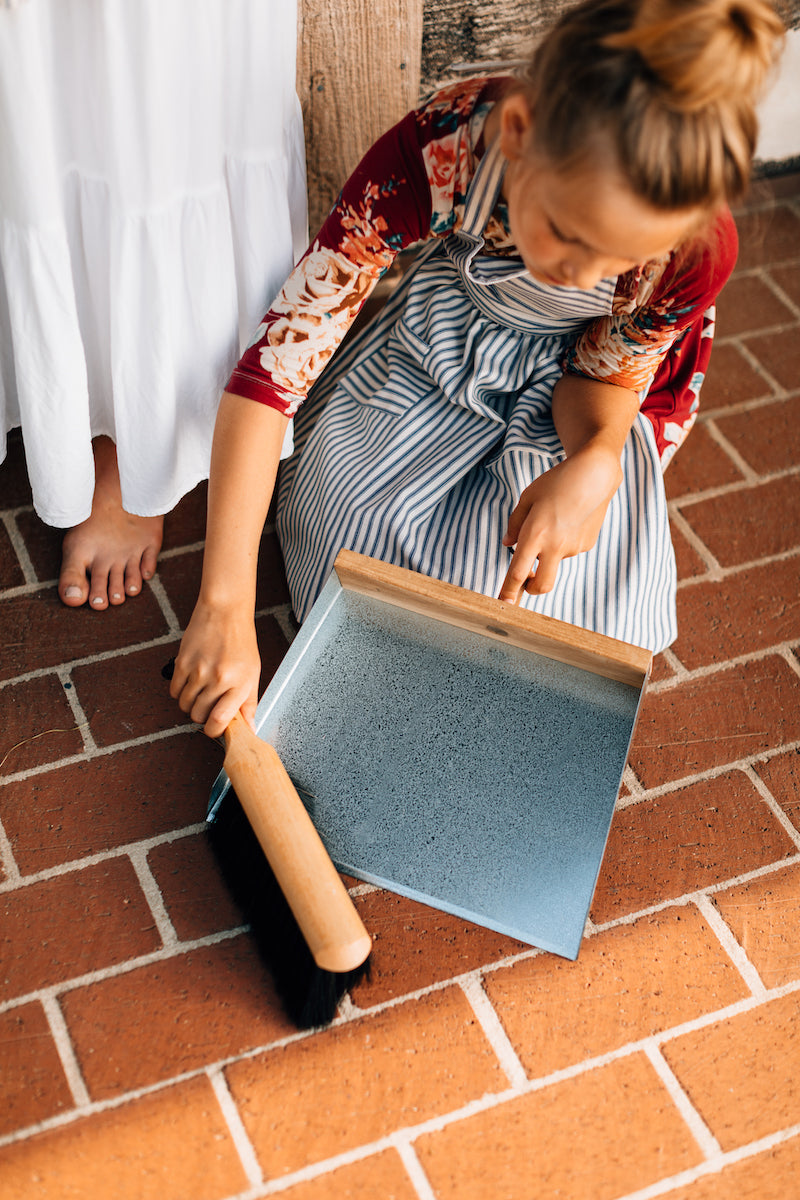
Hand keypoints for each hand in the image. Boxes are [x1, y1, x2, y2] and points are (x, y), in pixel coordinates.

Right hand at [169, 600, 260, 738]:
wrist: (224, 612)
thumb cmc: (241, 641)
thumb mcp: (252, 673)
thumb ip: (249, 703)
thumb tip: (249, 728)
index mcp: (239, 683)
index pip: (219, 721)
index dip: (214, 731)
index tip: (215, 729)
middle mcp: (218, 679)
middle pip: (199, 715)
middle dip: (202, 716)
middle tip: (209, 705)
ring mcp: (198, 671)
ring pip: (185, 705)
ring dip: (191, 704)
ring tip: (201, 691)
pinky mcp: (182, 662)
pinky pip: (174, 691)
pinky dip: (180, 692)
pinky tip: (190, 683)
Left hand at [498, 444, 621, 604]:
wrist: (594, 475)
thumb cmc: (556, 482)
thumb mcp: (528, 498)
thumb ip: (515, 524)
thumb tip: (508, 545)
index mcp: (535, 534)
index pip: (517, 572)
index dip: (508, 591)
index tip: (502, 604)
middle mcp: (554, 546)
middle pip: (542, 585)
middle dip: (531, 590)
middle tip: (525, 581)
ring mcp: (573, 548)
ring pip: (554, 560)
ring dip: (549, 550)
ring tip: (556, 519)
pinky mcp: (586, 545)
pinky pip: (568, 549)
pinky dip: (564, 540)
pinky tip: (570, 518)